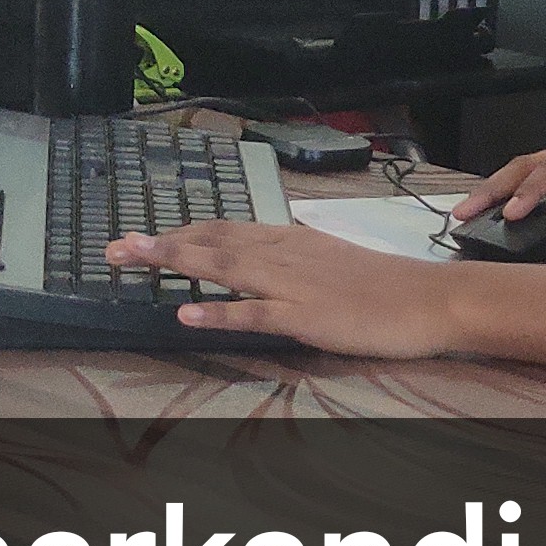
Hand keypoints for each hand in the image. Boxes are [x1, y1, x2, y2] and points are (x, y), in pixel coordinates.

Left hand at [110, 220, 467, 357]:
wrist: (429, 300)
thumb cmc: (385, 287)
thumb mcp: (332, 260)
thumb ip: (293, 258)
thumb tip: (262, 255)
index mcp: (291, 241)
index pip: (224, 229)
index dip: (180, 233)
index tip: (142, 238)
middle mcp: (286, 254)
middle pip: (213, 242)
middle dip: (161, 245)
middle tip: (115, 247)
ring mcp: (295, 284)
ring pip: (225, 267)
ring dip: (176, 262)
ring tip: (134, 260)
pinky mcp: (308, 316)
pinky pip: (255, 312)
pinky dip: (218, 312)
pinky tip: (187, 313)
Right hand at [453, 129, 545, 256]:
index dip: (530, 191)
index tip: (510, 215)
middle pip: (532, 163)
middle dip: (496, 186)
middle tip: (462, 211)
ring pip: (530, 168)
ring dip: (498, 189)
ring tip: (466, 211)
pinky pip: (541, 178)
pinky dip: (515, 192)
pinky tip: (495, 210)